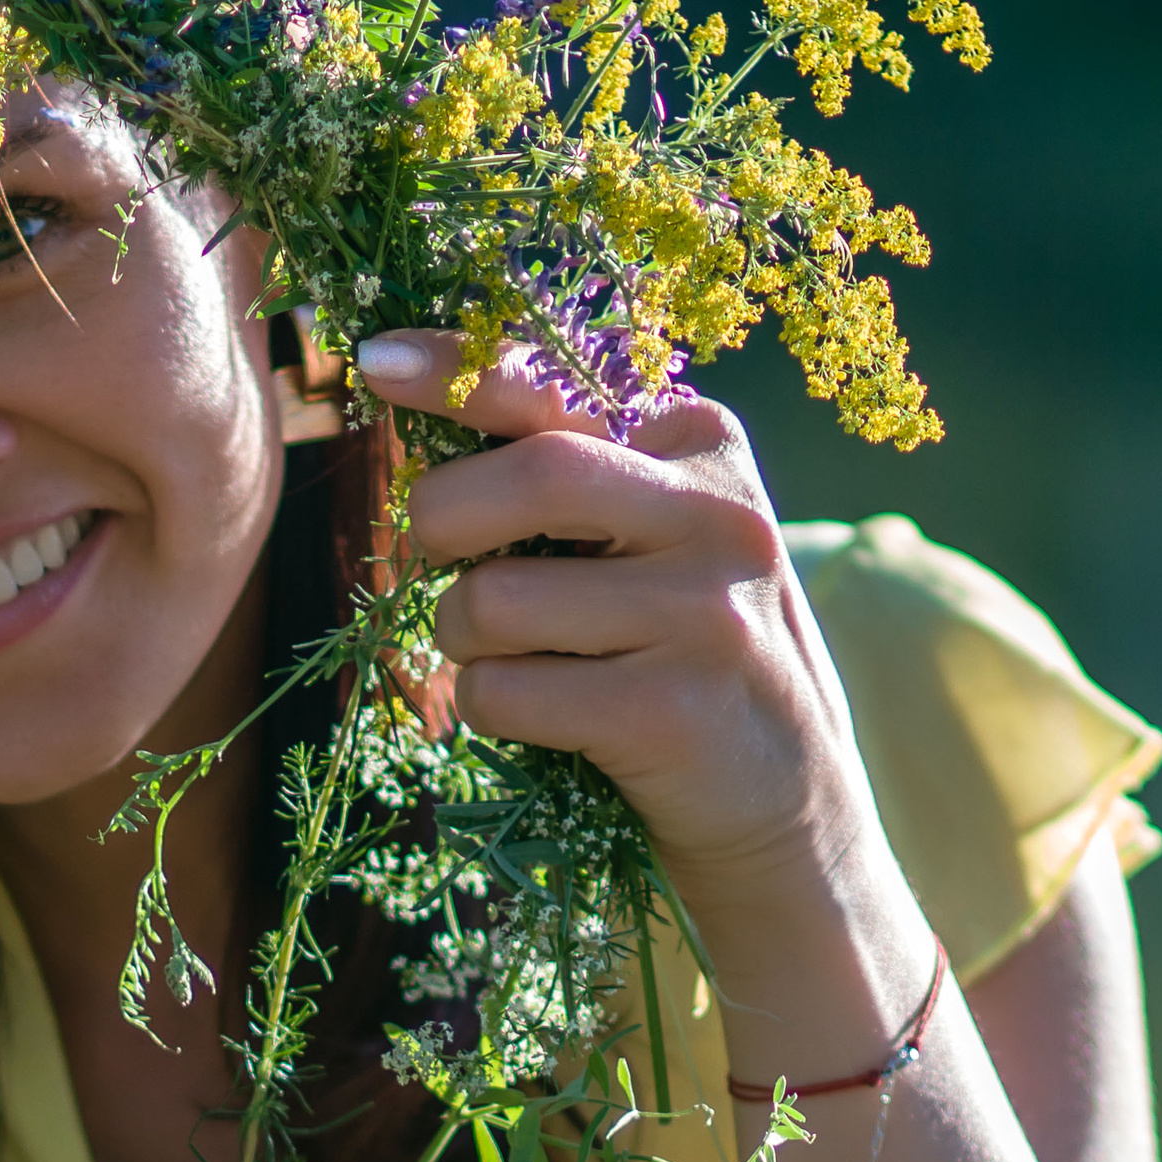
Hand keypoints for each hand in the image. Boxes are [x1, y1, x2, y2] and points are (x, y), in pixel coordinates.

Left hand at [353, 332, 884, 927]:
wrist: (788, 800)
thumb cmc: (676, 639)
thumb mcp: (650, 528)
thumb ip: (564, 459)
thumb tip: (402, 376)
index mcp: (704, 444)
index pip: (561, 385)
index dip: (457, 371)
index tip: (373, 361)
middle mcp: (721, 516)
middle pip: (529, 477)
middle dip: (443, 520)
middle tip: (445, 560)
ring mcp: (706, 617)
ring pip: (495, 599)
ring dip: (463, 636)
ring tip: (518, 656)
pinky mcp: (671, 714)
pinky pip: (504, 693)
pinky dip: (490, 707)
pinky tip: (553, 718)